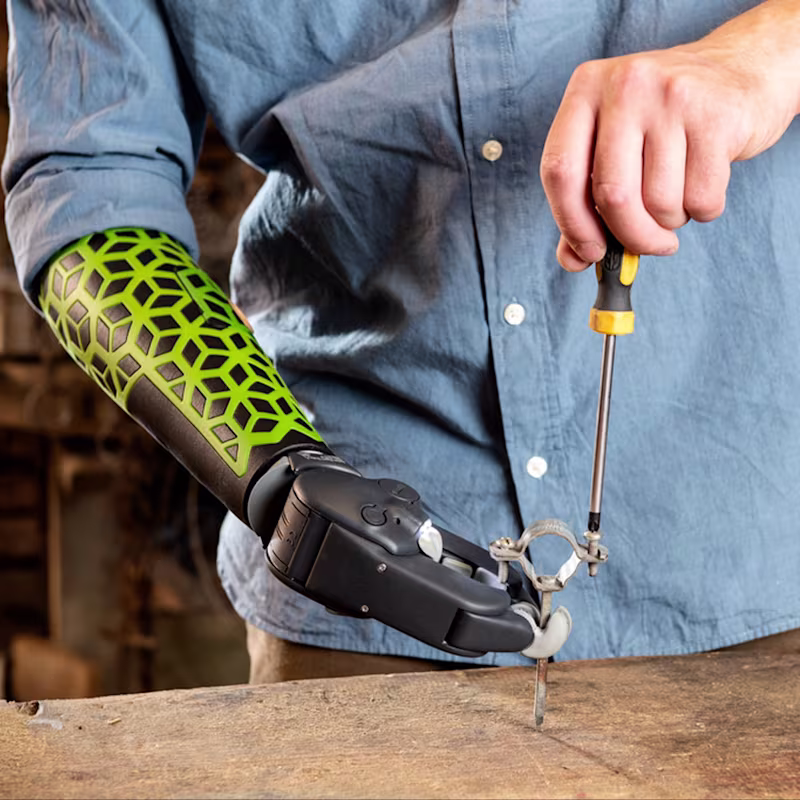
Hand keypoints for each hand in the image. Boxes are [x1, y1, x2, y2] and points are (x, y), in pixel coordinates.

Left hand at [540, 0, 799, 269]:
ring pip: (658, 202)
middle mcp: (625, 85)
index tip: (591, 253)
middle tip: (651, 246)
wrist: (744, 67)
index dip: (572, 224)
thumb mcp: (615, 145)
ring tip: (679, 196)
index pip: (559, 171)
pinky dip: (703, 210)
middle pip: (612, 194)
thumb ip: (584, 202)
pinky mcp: (717, 115)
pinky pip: (701, 197)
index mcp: (585, 89)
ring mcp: (672, 96)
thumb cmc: (664, 121)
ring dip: (670, 221)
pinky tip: (705, 185)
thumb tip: (573, 261)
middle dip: (632, 236)